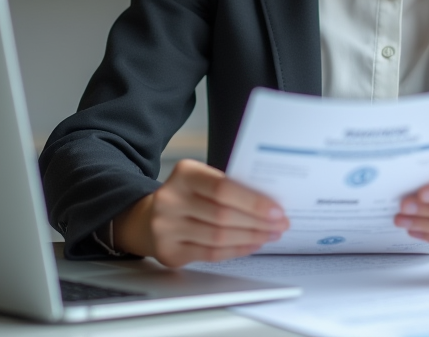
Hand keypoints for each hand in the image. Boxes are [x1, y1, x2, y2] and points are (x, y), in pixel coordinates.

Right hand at [112, 159, 287, 266]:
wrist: (148, 217)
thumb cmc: (186, 196)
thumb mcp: (201, 180)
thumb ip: (228, 187)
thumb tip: (269, 202)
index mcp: (184, 174)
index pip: (223, 188)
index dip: (253, 201)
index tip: (276, 209)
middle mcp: (170, 200)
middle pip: (223, 215)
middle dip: (258, 222)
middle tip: (280, 223)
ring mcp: (166, 228)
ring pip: (219, 237)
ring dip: (251, 237)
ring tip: (270, 234)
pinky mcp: (169, 252)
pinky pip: (211, 254)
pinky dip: (237, 250)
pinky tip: (252, 244)